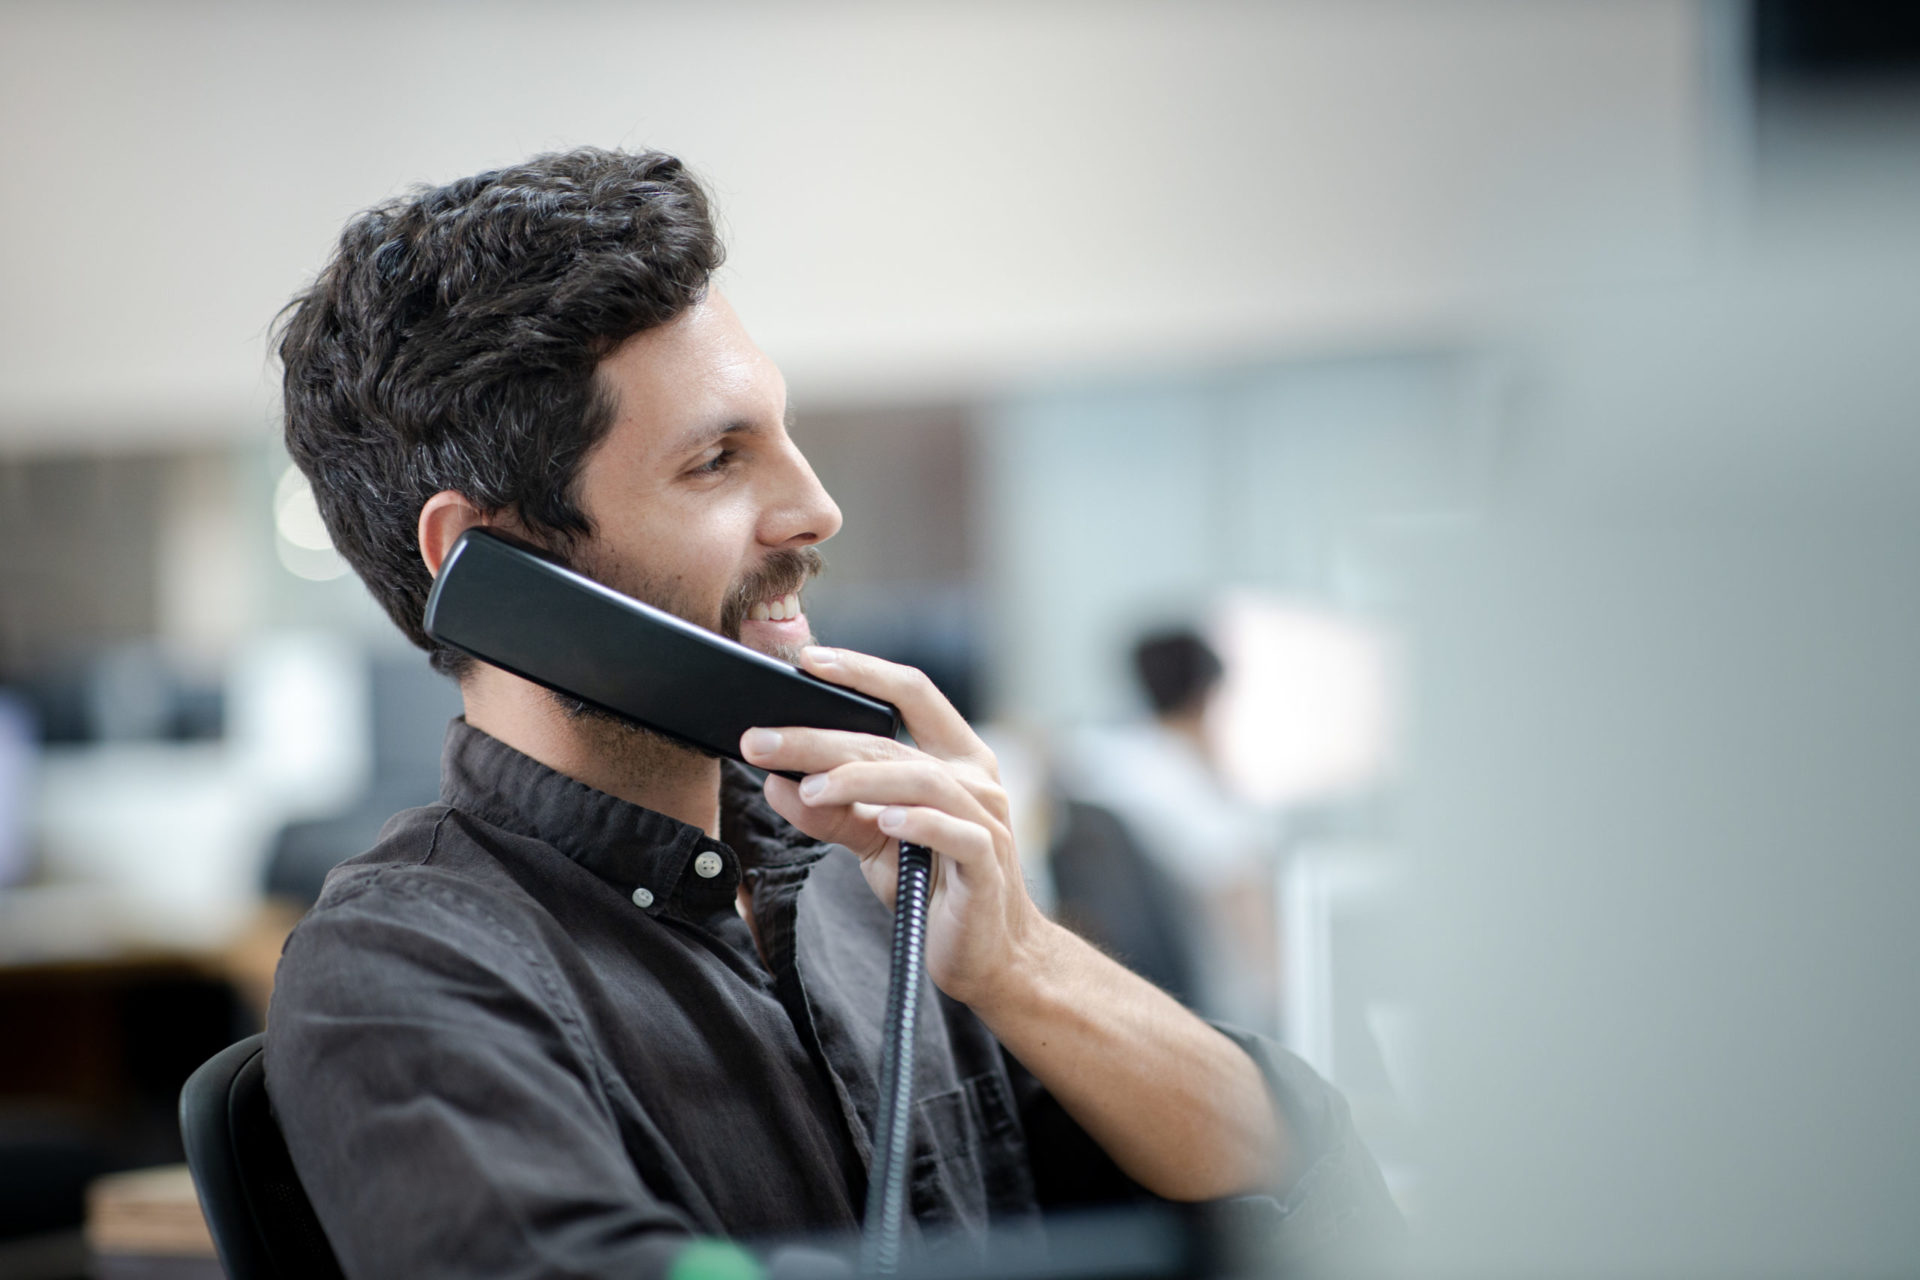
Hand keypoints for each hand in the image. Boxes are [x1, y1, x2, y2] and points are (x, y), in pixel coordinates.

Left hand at [739, 646, 1045, 1008]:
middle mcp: (974, 779)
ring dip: (859, 779)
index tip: (808, 662)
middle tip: (762, 740)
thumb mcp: (871, 842)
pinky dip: (917, 822)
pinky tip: (883, 821)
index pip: (911, 693)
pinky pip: (953, 832)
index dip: (862, 670)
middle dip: (821, 737)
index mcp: (953, 758)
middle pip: (892, 740)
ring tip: (811, 788)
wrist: (987, 956)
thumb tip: (776, 782)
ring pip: (919, 779)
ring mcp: (986, 819)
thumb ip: (831, 812)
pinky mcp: (986, 863)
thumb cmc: (931, 887)